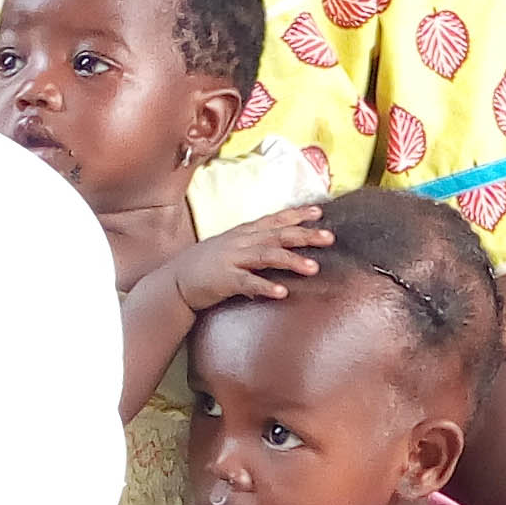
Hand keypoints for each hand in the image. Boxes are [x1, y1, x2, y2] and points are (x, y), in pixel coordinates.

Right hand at [166, 206, 331, 316]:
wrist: (176, 281)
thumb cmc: (206, 265)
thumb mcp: (231, 248)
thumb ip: (255, 246)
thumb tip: (281, 248)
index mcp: (243, 233)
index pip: (274, 220)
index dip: (297, 215)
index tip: (320, 212)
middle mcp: (240, 242)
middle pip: (277, 235)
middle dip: (304, 235)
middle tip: (330, 237)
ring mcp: (232, 259)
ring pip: (267, 256)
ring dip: (291, 261)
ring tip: (313, 268)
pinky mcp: (225, 280)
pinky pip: (248, 283)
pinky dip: (265, 286)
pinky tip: (282, 292)